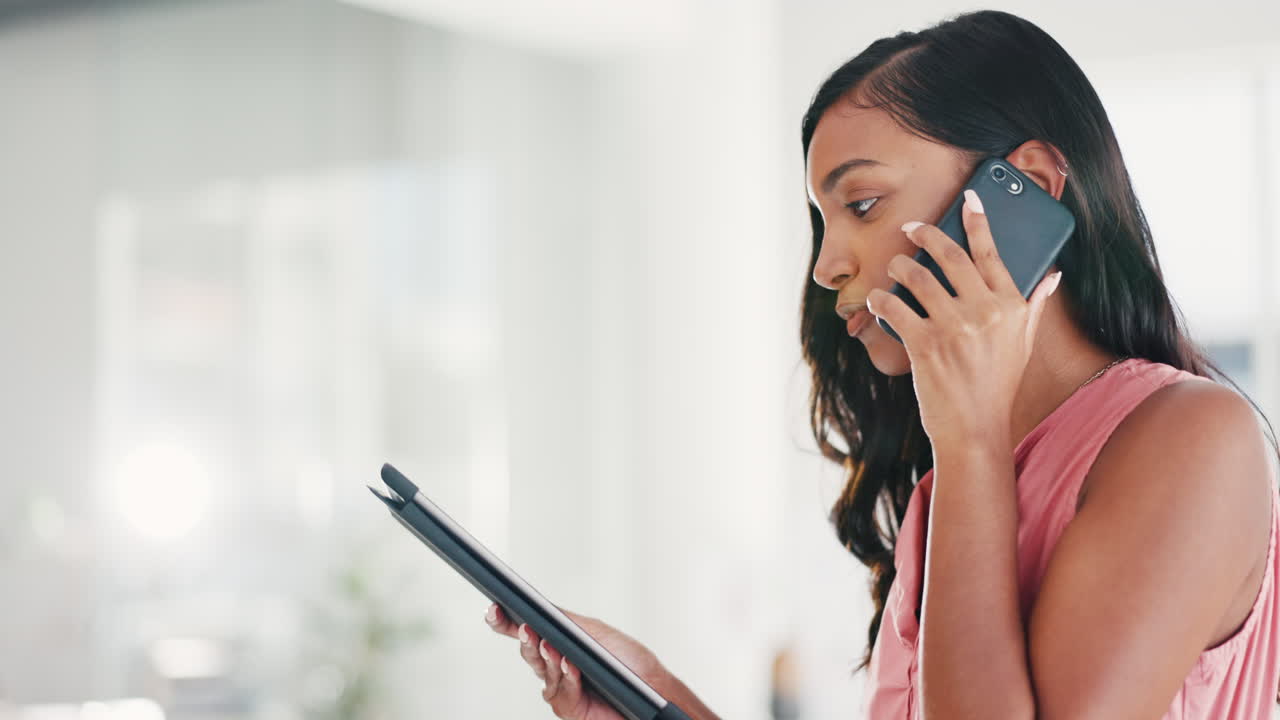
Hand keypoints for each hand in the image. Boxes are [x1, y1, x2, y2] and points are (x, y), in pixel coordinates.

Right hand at [484, 602, 662, 719]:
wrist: (651, 687)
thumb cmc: (628, 659)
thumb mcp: (594, 631)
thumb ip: (565, 621)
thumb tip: (538, 609)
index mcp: (559, 641)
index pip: (526, 629)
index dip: (506, 621)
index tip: (494, 609)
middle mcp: (555, 664)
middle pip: (529, 649)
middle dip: (523, 638)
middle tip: (525, 628)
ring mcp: (559, 686)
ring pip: (541, 670)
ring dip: (545, 656)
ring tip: (549, 644)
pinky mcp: (568, 706)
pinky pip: (561, 690)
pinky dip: (566, 676)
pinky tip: (570, 665)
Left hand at [866, 189, 1062, 450]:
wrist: (975, 428)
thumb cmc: (997, 384)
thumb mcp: (1023, 343)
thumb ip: (1034, 304)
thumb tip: (1052, 274)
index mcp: (1011, 306)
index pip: (992, 253)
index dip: (978, 221)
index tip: (969, 197)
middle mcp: (985, 311)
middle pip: (950, 256)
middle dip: (926, 234)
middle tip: (911, 229)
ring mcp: (954, 327)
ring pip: (917, 276)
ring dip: (899, 266)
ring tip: (894, 267)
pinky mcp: (925, 344)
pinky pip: (894, 308)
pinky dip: (881, 300)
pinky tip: (877, 300)